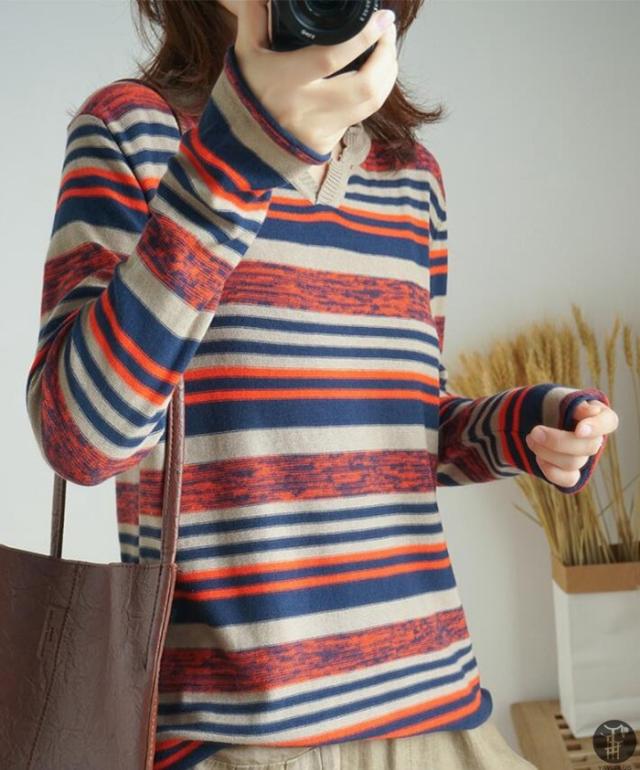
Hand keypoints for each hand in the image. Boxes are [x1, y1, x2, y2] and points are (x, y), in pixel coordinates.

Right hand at [233, 1, 398, 155]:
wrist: (242, 142)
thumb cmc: (247, 90)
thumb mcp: (246, 50)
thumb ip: (255, 14)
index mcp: (286, 81)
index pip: (332, 58)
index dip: (363, 37)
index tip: (382, 18)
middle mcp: (307, 109)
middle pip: (366, 86)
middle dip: (386, 56)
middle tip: (386, 31)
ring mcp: (321, 130)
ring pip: (372, 103)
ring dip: (387, 75)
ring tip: (386, 51)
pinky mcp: (328, 144)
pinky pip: (361, 116)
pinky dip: (371, 94)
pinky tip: (373, 77)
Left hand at [524, 399, 618, 488]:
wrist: (526, 419)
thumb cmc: (545, 404)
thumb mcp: (556, 397)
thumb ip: (573, 403)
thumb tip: (591, 411)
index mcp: (596, 414)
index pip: (609, 422)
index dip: (596, 427)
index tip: (579, 430)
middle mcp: (593, 437)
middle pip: (589, 447)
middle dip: (558, 441)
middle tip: (534, 431)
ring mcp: (582, 456)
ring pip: (574, 463)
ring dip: (547, 452)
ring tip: (530, 439)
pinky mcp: (570, 472)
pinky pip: (568, 480)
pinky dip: (550, 470)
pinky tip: (538, 458)